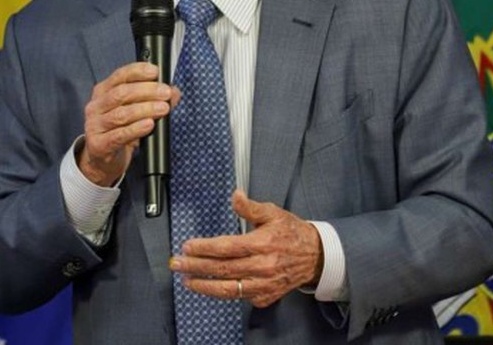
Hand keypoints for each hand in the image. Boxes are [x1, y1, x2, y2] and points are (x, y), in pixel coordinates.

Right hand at [79, 62, 179, 185]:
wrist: (104, 160)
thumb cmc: (121, 130)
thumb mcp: (136, 112)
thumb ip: (155, 99)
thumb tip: (174, 92)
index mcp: (103, 92)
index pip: (119, 76)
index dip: (138, 71)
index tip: (156, 72)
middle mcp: (96, 106)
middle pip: (121, 93)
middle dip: (147, 91)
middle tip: (166, 93)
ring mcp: (94, 126)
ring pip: (121, 114)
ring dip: (145, 109)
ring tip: (163, 108)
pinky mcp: (98, 144)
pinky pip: (119, 135)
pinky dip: (136, 129)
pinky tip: (149, 124)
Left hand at [170, 190, 323, 307]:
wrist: (315, 255)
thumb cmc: (292, 232)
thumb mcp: (273, 213)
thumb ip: (250, 207)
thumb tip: (235, 195)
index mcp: (262, 243)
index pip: (226, 248)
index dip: (204, 248)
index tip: (188, 247)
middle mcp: (262, 266)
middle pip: (222, 269)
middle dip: (196, 267)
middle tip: (177, 264)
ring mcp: (264, 284)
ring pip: (228, 289)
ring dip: (204, 286)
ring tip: (187, 280)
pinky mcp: (266, 296)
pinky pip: (240, 297)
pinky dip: (223, 293)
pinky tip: (211, 287)